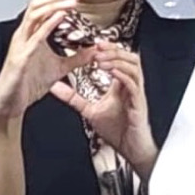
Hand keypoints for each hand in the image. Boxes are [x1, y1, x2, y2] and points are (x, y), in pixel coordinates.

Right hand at [0, 0, 94, 120]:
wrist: (12, 103)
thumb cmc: (29, 84)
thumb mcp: (60, 68)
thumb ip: (77, 58)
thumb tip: (94, 50)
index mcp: (32, 36)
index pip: (43, 9)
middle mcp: (24, 36)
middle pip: (37, 6)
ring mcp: (21, 45)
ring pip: (34, 15)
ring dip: (54, 5)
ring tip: (71, 1)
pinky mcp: (21, 57)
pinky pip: (34, 36)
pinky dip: (48, 24)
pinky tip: (61, 16)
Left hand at [50, 41, 157, 173]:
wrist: (131, 149)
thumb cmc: (118, 131)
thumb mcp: (90, 110)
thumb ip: (74, 97)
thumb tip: (56, 87)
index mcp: (122, 85)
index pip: (120, 60)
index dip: (110, 50)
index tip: (95, 45)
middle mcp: (131, 86)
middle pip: (130, 58)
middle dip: (114, 50)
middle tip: (98, 47)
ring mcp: (136, 94)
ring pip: (134, 68)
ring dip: (117, 61)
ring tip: (101, 59)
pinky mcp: (139, 103)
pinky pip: (134, 85)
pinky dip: (123, 76)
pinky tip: (112, 71)